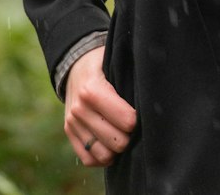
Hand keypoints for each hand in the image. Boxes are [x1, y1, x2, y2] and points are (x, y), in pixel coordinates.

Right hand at [64, 45, 137, 166]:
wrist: (75, 65)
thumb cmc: (103, 63)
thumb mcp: (115, 60)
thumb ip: (130, 76)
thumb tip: (150, 96)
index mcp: (92, 90)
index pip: (125, 120)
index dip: (138, 121)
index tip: (142, 114)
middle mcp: (80, 109)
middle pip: (116, 141)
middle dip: (130, 137)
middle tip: (135, 128)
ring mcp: (72, 123)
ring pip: (103, 155)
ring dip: (117, 150)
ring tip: (125, 136)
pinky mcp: (69, 133)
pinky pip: (88, 159)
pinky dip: (102, 157)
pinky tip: (111, 144)